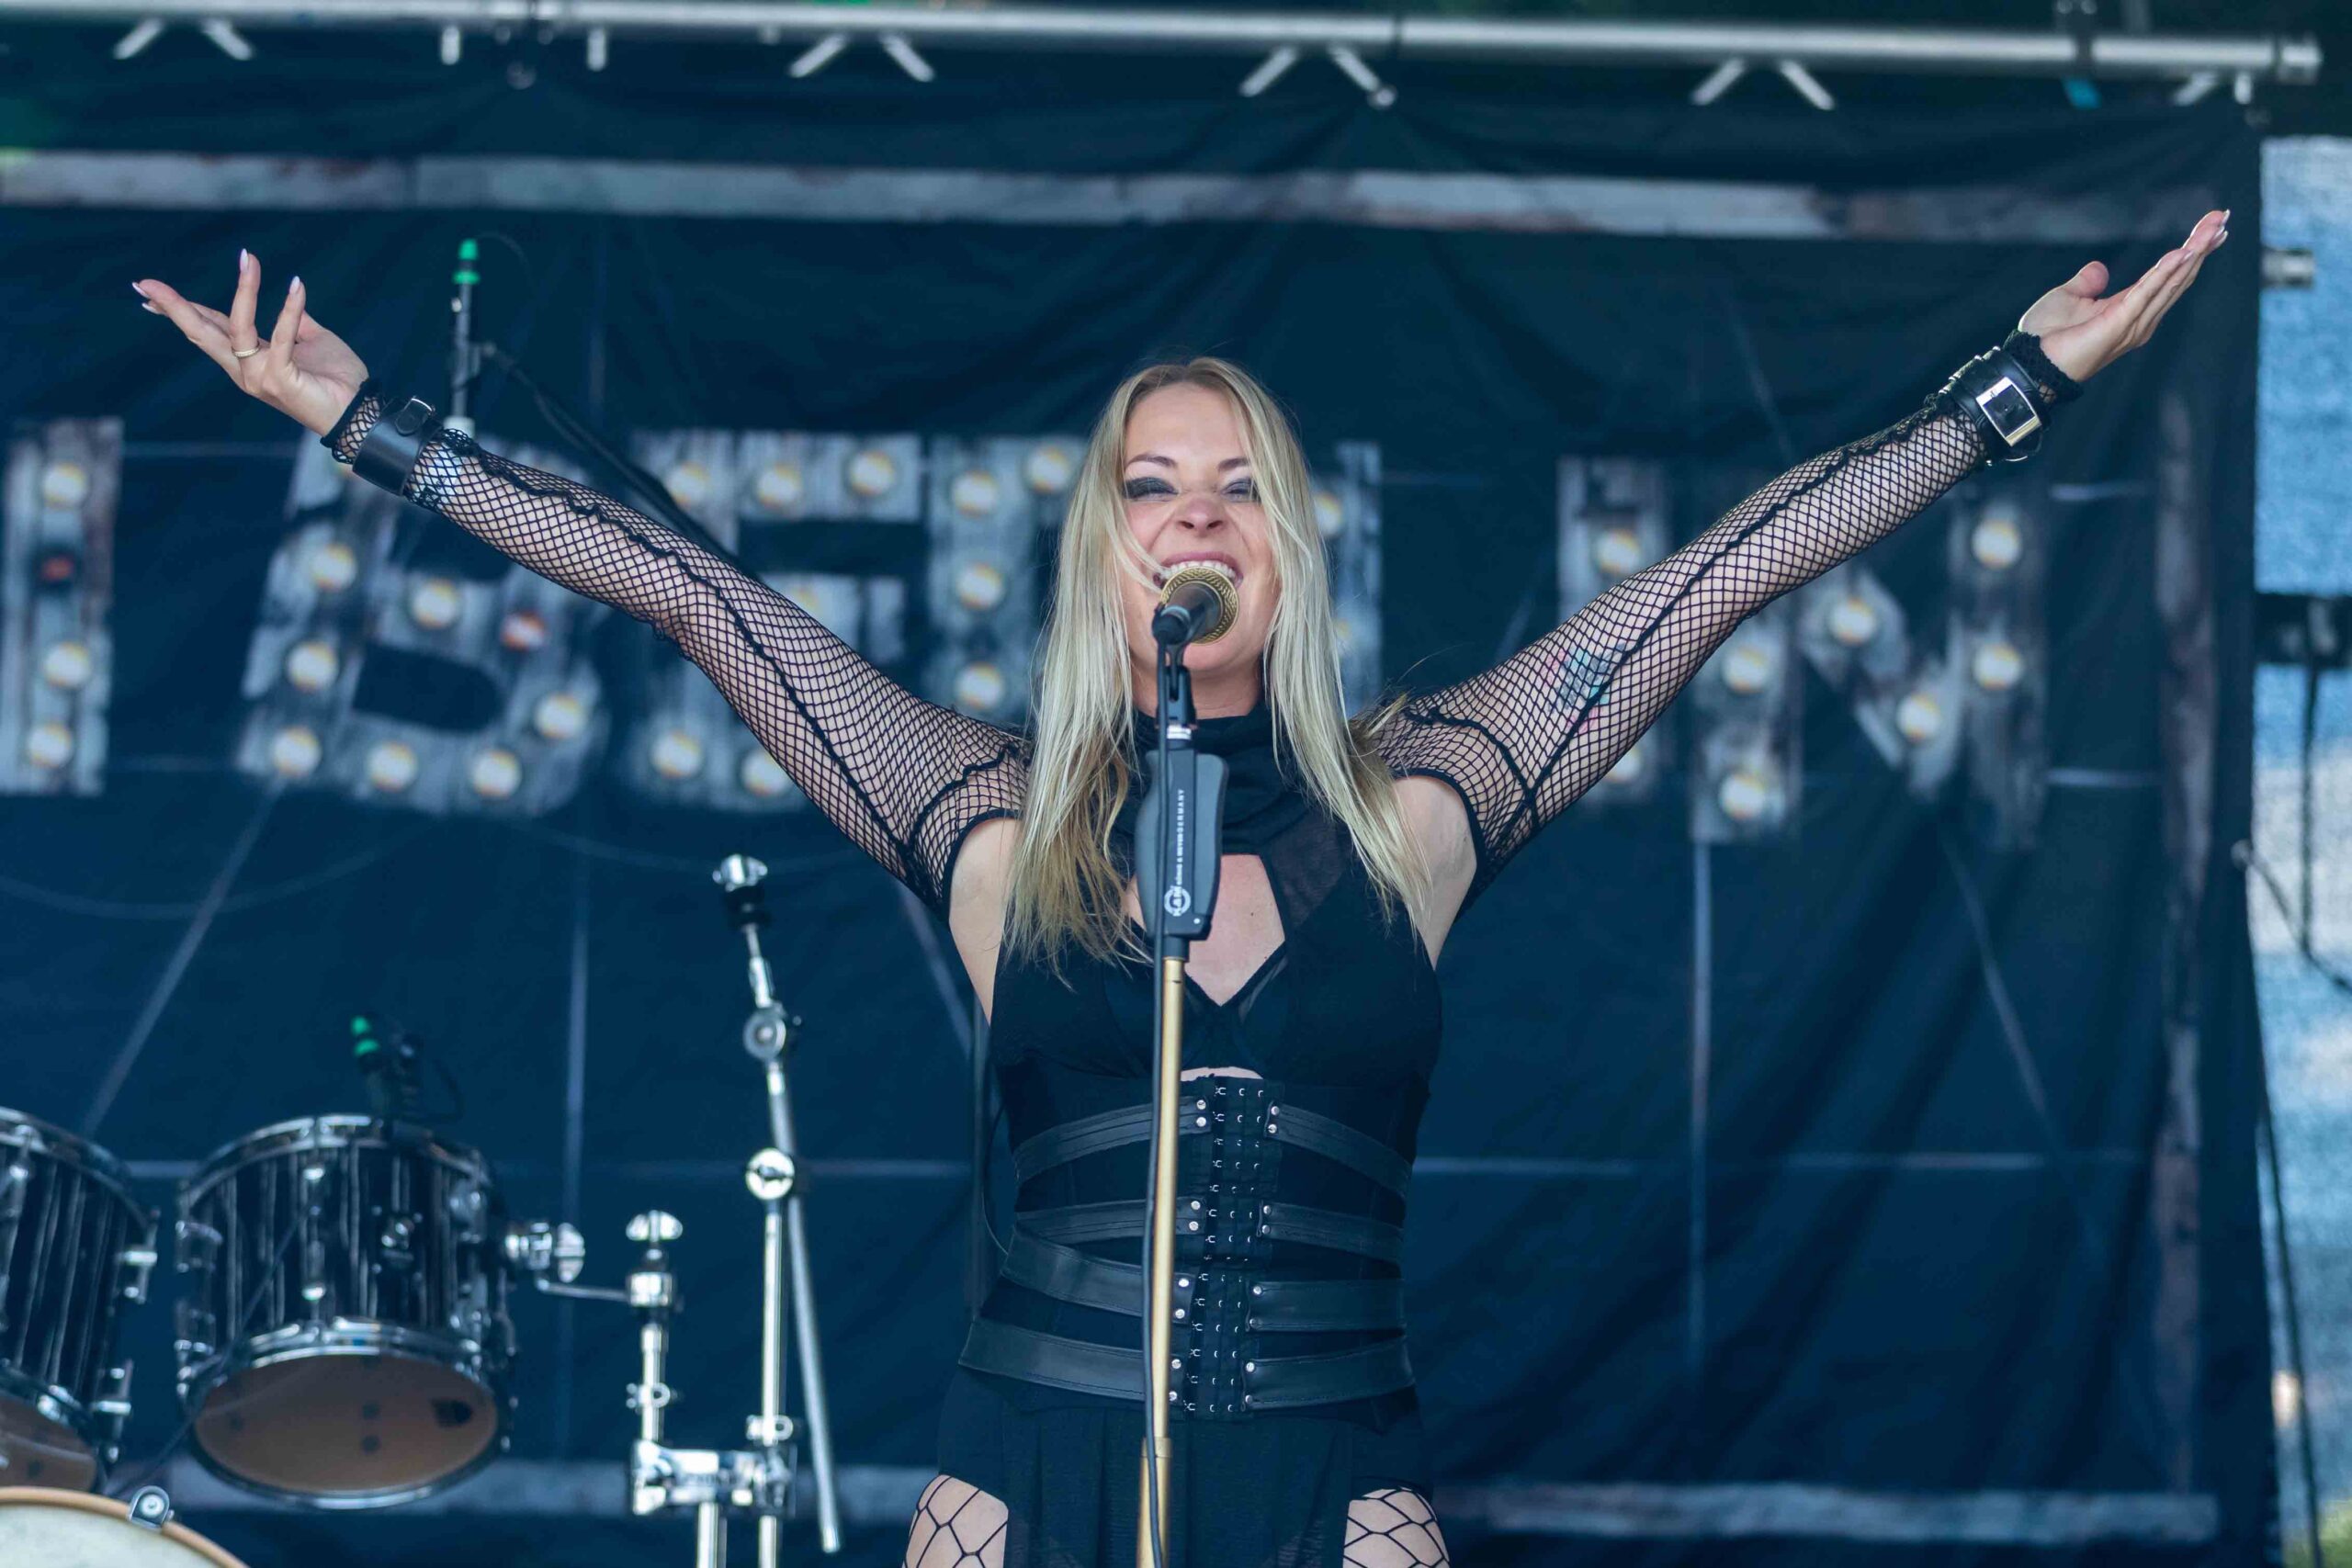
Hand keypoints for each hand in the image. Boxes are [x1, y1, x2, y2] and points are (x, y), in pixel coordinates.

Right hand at [135, 250, 368, 436]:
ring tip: (248, 260)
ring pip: (236, 328)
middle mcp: (245, 371)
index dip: (183, 308)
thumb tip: (290, 295)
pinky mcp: (280, 381)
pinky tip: (295, 285)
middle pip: (201, 333)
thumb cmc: (338, 381)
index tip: (150, 291)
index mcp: (248, 361)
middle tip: (144, 283)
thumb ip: (294, 321)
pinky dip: (288, 309)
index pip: (210, 328)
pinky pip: (280, 337)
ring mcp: (259, 378)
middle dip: (173, 307)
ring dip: (243, 291)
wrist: (362, 415)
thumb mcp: (312, 341)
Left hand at [2021, 209, 2227, 383]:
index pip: (2168, 276)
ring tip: (2214, 227)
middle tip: (2222, 217)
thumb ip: (2088, 283)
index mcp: (2128, 309)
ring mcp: (2133, 322)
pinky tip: (2185, 251)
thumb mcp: (2068, 297)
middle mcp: (2140, 317)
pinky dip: (2166, 271)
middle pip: (2179, 276)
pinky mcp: (2121, 323)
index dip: (2190, 251)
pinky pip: (2148, 292)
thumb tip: (2100, 268)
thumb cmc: (2045, 337)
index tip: (2210, 226)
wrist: (2029, 363)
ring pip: (2172, 281)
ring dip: (2194, 252)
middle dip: (2202, 245)